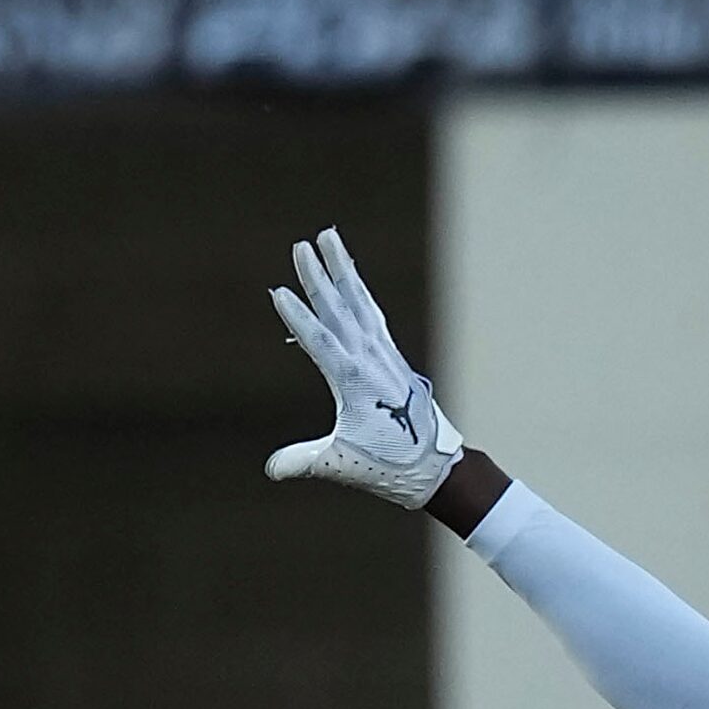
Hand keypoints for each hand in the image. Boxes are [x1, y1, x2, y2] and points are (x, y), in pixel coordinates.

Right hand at [265, 227, 460, 508]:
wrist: (436, 466)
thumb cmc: (388, 465)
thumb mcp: (341, 464)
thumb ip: (304, 461)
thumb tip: (272, 469)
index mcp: (356, 381)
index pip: (321, 341)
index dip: (298, 318)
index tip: (279, 292)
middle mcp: (372, 359)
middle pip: (340, 309)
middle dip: (319, 276)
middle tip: (301, 245)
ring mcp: (384, 354)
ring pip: (359, 301)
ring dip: (342, 269)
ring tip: (329, 238)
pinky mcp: (392, 356)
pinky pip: (371, 313)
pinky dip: (359, 291)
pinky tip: (352, 278)